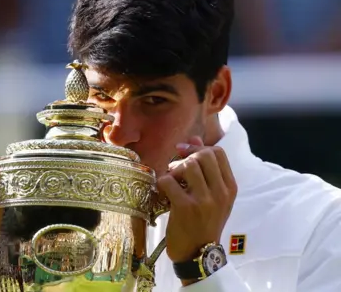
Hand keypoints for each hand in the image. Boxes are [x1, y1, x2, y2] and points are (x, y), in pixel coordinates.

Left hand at [157, 136, 236, 264]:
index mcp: (230, 188)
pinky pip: (169, 181)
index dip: (198, 147)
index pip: (218, 152)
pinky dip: (162, 182)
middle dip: (186, 156)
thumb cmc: (204, 222)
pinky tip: (163, 191)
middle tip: (175, 166)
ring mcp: (204, 200)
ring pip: (188, 165)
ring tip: (172, 180)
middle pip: (203, 155)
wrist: (198, 254)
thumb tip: (195, 138)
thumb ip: (206, 167)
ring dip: (174, 169)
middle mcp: (220, 193)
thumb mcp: (213, 196)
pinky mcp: (185, 208)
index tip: (184, 152)